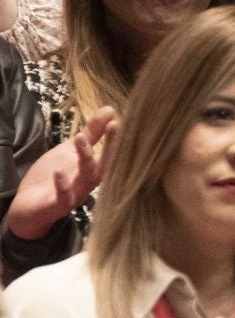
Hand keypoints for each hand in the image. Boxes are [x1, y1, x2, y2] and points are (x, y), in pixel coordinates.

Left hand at [6, 106, 115, 239]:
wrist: (29, 207)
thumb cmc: (53, 178)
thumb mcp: (70, 151)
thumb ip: (91, 134)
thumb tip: (109, 110)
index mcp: (95, 168)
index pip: (112, 152)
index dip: (117, 137)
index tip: (121, 119)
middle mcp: (90, 182)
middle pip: (106, 164)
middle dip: (111, 147)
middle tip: (114, 126)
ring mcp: (76, 194)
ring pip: (86, 178)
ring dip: (85, 158)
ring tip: (80, 138)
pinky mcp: (58, 206)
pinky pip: (64, 198)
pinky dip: (63, 186)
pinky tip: (59, 172)